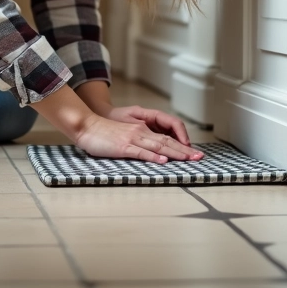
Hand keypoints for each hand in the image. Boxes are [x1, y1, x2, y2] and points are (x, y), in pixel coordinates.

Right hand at [74, 113, 203, 163]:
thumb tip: (154, 154)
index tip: (193, 154)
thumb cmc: (103, 133)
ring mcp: (132, 139)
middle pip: (167, 142)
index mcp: (141, 130)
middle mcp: (140, 132)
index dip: (181, 146)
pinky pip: (140, 152)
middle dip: (184, 150)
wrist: (86, 126)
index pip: (166, 138)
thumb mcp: (125, 135)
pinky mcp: (123, 147)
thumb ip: (139, 142)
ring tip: (188, 158)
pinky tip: (162, 161)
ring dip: (175, 153)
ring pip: (158, 146)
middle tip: (199, 157)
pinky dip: (153, 157)